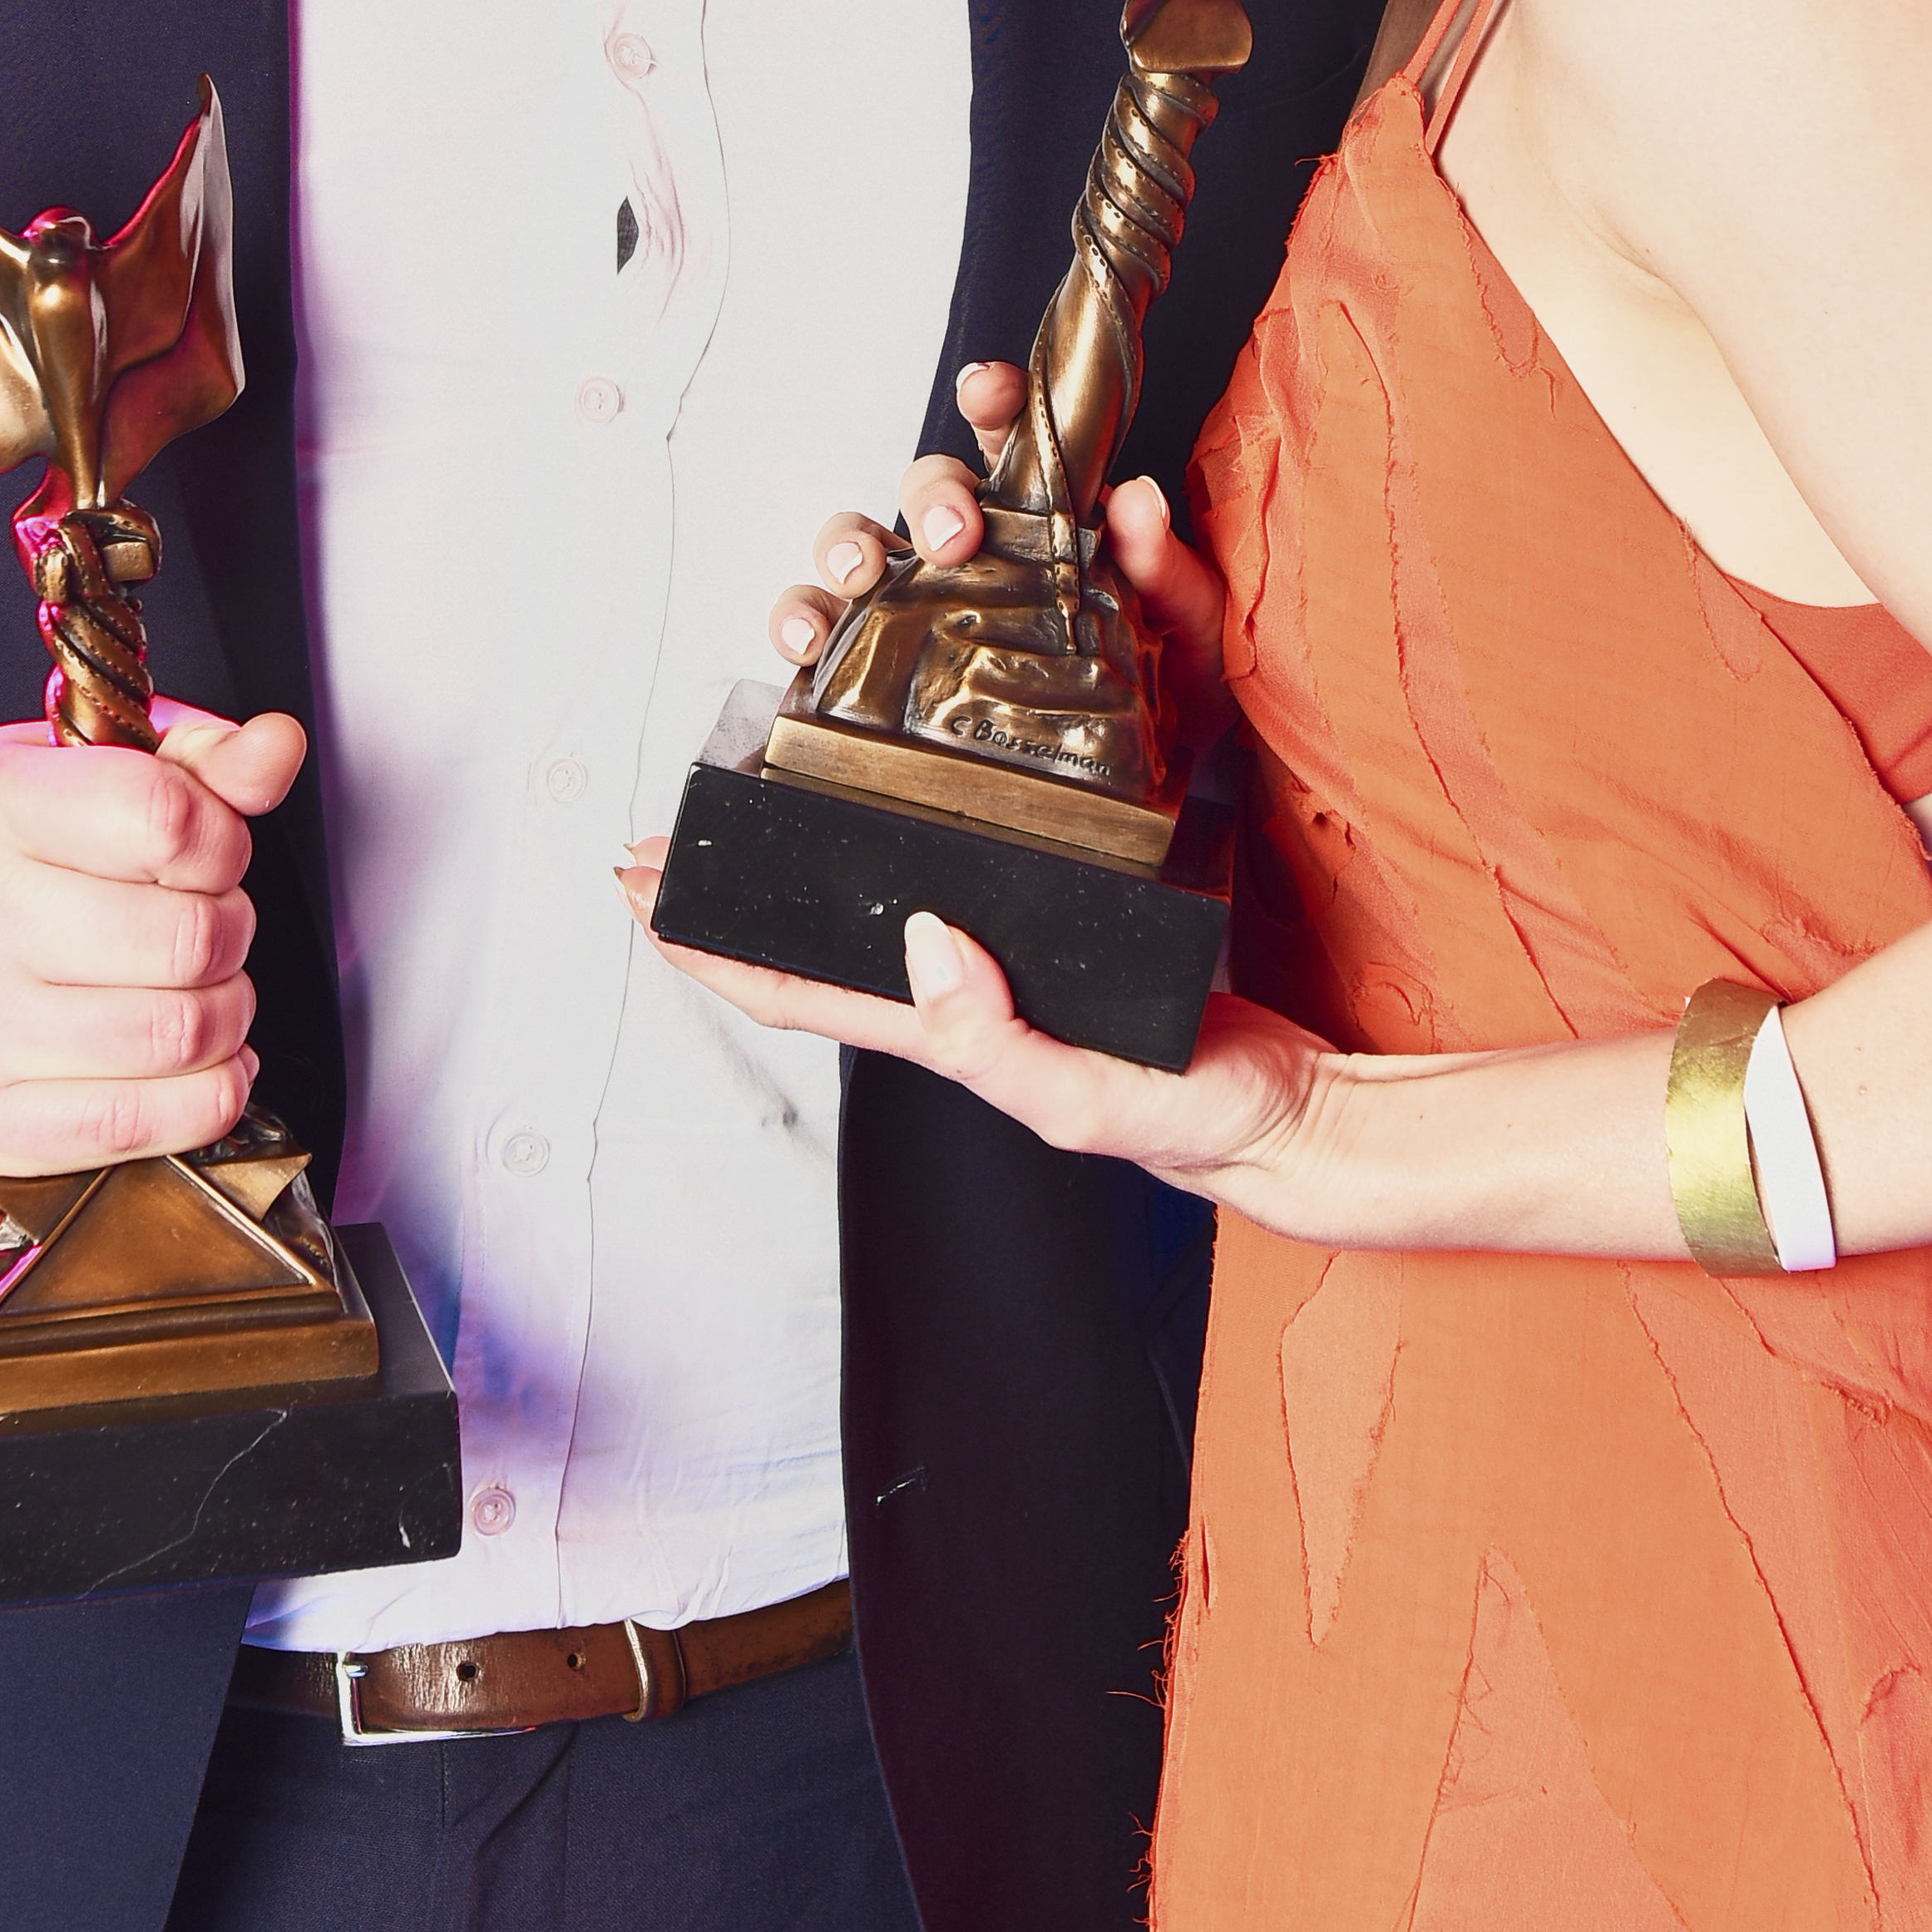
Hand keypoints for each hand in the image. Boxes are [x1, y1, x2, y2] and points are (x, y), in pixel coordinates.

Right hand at [0, 705, 306, 1177]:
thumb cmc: (9, 862)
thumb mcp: (89, 778)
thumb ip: (200, 764)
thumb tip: (276, 748)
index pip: (164, 816)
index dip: (223, 839)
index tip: (207, 850)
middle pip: (188, 937)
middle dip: (230, 933)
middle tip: (205, 928)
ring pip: (180, 1035)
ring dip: (224, 1015)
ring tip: (192, 991)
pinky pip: (144, 1123)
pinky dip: (203, 1096)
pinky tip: (188, 1063)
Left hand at [616, 840, 1321, 1196]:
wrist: (1287, 1115)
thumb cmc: (1191, 1120)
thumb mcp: (1083, 1094)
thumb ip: (995, 1039)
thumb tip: (919, 943)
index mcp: (950, 1037)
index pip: (798, 990)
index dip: (712, 948)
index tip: (644, 893)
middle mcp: (963, 1001)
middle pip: (817, 946)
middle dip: (727, 900)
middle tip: (656, 843)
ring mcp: (1010, 970)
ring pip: (878, 914)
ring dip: (804, 869)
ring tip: (749, 811)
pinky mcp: (1062, 939)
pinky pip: (961, 886)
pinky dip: (907, 851)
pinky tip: (903, 817)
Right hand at [765, 361, 1235, 775]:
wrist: (1149, 792)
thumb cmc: (1164, 694)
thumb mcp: (1189, 629)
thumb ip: (1166, 568)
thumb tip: (1138, 502)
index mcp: (1042, 522)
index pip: (1009, 442)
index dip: (990, 403)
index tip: (986, 392)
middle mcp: (974, 555)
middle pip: (924, 488)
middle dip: (928, 494)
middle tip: (956, 536)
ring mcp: (921, 608)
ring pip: (856, 546)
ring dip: (847, 547)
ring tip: (863, 578)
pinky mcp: (884, 671)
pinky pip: (822, 633)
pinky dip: (798, 623)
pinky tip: (810, 644)